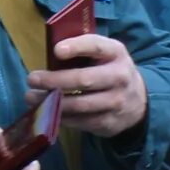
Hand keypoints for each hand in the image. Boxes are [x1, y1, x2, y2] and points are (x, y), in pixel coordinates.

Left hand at [31, 30, 145, 136]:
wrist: (138, 101)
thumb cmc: (110, 71)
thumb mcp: (105, 54)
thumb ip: (84, 50)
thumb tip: (50, 52)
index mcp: (116, 53)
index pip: (97, 46)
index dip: (77, 47)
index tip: (57, 50)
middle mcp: (119, 77)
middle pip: (84, 80)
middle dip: (54, 80)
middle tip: (32, 79)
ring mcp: (116, 103)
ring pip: (79, 105)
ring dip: (51, 102)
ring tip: (31, 97)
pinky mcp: (108, 123)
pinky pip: (80, 122)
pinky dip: (59, 117)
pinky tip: (46, 111)